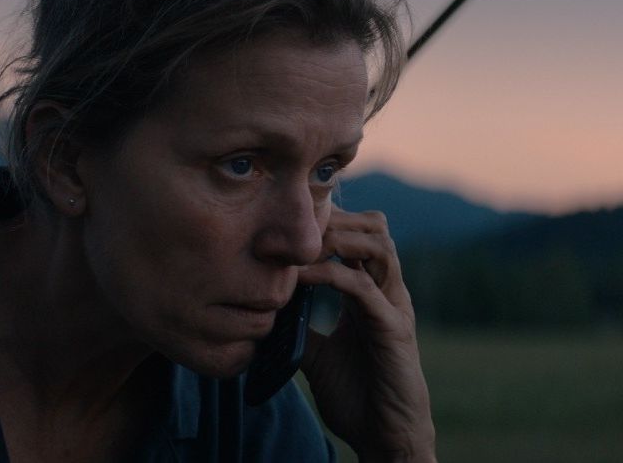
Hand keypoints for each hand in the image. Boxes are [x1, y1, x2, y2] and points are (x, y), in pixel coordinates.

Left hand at [299, 208, 436, 461]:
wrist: (383, 436)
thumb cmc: (354, 392)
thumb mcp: (316, 351)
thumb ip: (299, 325)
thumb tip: (262, 310)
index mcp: (371, 292)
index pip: (358, 234)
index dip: (328, 220)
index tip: (287, 221)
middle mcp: (387, 291)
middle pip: (374, 226)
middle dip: (334, 218)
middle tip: (292, 228)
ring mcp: (393, 306)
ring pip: (379, 244)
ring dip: (336, 237)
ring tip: (298, 247)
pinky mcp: (393, 329)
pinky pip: (362, 286)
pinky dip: (329, 273)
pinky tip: (299, 277)